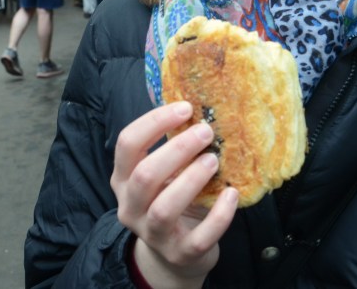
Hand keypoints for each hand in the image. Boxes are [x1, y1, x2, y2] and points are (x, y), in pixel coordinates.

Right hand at [112, 102, 237, 288]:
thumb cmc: (172, 199)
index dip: (154, 122)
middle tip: (206, 132)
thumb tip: (201, 102)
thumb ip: (173, 146)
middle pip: (145, 175)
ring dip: (191, 180)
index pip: (127, 144)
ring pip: (164, 208)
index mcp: (124, 179)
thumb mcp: (165, 174)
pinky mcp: (180, 253)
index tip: (186, 107)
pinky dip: (219, 215)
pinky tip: (232, 194)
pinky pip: (199, 237)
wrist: (177, 254)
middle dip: (177, 149)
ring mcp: (153, 234)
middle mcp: (131, 207)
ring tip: (214, 160)